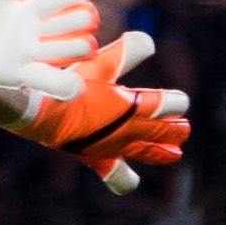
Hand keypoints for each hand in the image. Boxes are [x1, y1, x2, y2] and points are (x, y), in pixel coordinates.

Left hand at [0, 0, 96, 99]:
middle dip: (63, 21)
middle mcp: (57, 28)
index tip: (36, 3)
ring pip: (82, 48)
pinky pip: (66, 85)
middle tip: (35, 27)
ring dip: (56, 47)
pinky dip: (69, 85)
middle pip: (87, 18)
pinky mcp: (35, 77)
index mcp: (51, 3)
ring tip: (30, 48)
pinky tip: (69, 83)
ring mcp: (50, 54)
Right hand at [14, 31, 190, 194]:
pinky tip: (128, 184)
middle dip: (175, 130)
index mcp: (133, 106)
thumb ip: (124, 53)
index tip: (179, 102)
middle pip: (163, 132)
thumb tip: (147, 41)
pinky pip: (115, 175)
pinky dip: (124, 179)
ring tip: (174, 154)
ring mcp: (116, 147)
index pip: (167, 106)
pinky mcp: (98, 158)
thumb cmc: (66, 85)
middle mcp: (129, 130)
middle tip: (184, 129)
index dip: (176, 103)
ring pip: (148, 152)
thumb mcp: (95, 64)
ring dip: (163, 152)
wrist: (42, 114)